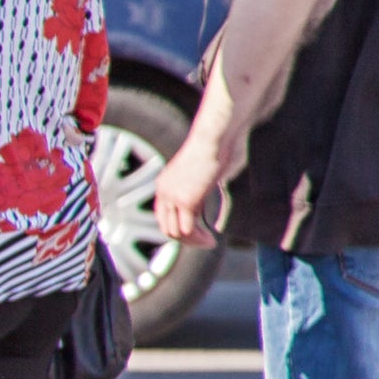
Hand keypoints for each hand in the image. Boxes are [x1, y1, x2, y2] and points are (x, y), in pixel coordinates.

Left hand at [157, 126, 233, 247]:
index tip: (194, 233)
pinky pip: (188, 229)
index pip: (163, 216)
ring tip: (209, 243)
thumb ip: (199, 187)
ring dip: (193, 242)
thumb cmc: (215, 146)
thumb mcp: (201, 170)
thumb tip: (210, 192)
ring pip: (176, 232)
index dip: (176, 228)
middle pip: (166, 227)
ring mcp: (172, 196)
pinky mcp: (186, 200)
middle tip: (203, 242)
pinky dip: (199, 238)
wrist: (214, 136)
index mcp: (164, 184)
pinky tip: (211, 239)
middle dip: (185, 239)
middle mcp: (163, 191)